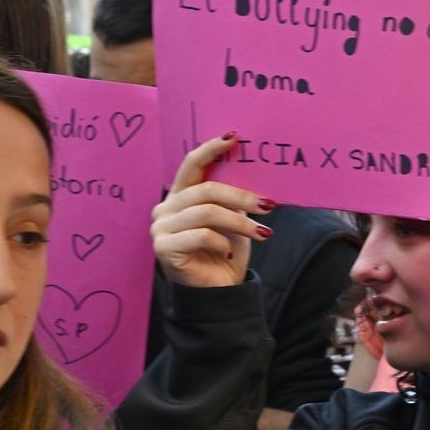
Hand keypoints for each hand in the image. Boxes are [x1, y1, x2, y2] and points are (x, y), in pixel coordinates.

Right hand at [151, 133, 274, 287]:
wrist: (216, 292)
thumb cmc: (224, 251)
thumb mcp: (232, 218)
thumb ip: (231, 196)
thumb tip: (253, 168)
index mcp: (179, 195)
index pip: (191, 164)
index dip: (211, 149)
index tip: (234, 137)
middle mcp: (165, 208)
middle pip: (205, 190)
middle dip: (241, 196)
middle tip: (268, 205)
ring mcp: (160, 228)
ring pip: (206, 213)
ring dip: (240, 222)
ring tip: (263, 232)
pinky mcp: (164, 248)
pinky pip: (200, 235)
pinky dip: (221, 242)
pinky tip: (228, 252)